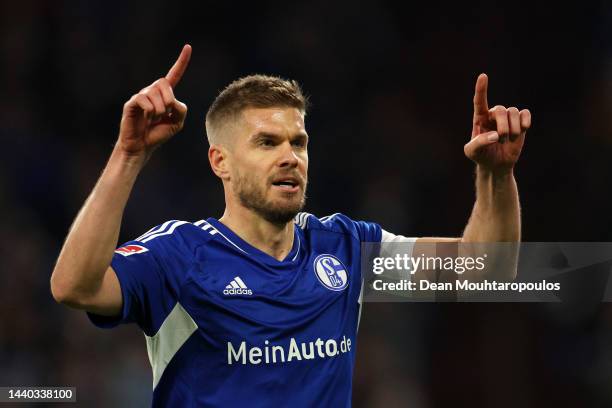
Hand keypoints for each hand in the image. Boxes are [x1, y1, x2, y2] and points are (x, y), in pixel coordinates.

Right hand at [117, 44, 191, 159]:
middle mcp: (152, 91)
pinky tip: (146, 119)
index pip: (174, 75)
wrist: (142, 146)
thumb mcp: (177, 123)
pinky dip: (150, 113)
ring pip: (156, 94)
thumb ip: (181, 109)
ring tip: (152, 120)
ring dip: (159, 111)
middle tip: (164, 114)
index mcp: (164, 95)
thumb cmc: (158, 134)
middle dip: (169, 101)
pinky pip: (145, 101)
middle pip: (165, 83)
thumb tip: (172, 100)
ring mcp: (141, 95)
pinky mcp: (132, 103)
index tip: (188, 47)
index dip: (181, 62)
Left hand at [464, 73, 530, 172]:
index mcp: (479, 118)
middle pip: (501, 110)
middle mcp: (493, 115)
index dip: (481, 89)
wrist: (496, 165)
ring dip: (513, 129)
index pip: (479, 101)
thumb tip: (495, 135)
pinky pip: (525, 114)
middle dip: (503, 127)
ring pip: (514, 112)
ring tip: (508, 140)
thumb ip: (478, 142)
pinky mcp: (520, 122)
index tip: (483, 76)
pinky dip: (526, 122)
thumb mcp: (472, 152)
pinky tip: (522, 130)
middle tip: (501, 139)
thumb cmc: (481, 156)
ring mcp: (507, 118)